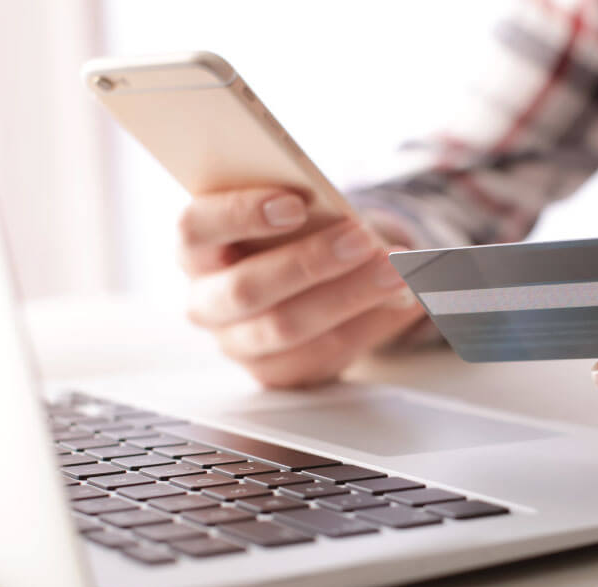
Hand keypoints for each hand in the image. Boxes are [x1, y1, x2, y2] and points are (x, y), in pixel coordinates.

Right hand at [178, 188, 424, 387]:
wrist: (300, 287)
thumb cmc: (290, 237)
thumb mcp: (292, 215)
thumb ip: (312, 208)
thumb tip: (359, 217)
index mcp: (195, 247)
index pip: (196, 227)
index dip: (240, 214)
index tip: (295, 204)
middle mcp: (205, 300)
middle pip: (247, 288)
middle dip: (310, 262)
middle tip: (363, 239)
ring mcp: (236, 343)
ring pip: (287, 326)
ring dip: (349, 296)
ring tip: (396, 271)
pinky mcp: (274, 372)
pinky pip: (320, 354)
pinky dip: (368, 324)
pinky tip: (402, 301)